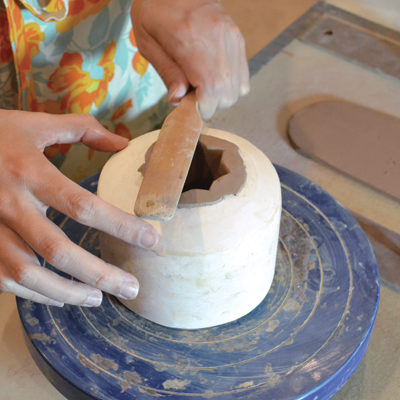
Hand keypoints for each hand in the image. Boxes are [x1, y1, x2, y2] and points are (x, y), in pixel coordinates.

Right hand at [0, 110, 157, 306]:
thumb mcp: (35, 125)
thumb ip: (82, 130)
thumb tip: (123, 143)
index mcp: (29, 172)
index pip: (83, 206)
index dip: (120, 226)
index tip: (151, 240)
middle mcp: (9, 204)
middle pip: (59, 251)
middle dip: (100, 274)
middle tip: (132, 288)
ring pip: (28, 274)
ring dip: (67, 292)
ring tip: (99, 299)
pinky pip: (5, 279)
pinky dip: (35, 293)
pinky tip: (60, 296)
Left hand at [131, 0, 249, 119]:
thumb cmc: (155, 11)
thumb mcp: (148, 42)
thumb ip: (167, 72)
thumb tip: (179, 99)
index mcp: (189, 38)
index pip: (212, 88)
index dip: (204, 107)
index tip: (191, 108)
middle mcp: (216, 37)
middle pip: (228, 93)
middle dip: (211, 104)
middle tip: (194, 96)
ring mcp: (231, 36)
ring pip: (239, 87)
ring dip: (221, 96)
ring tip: (203, 86)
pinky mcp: (238, 37)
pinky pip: (243, 76)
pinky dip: (230, 85)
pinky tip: (214, 78)